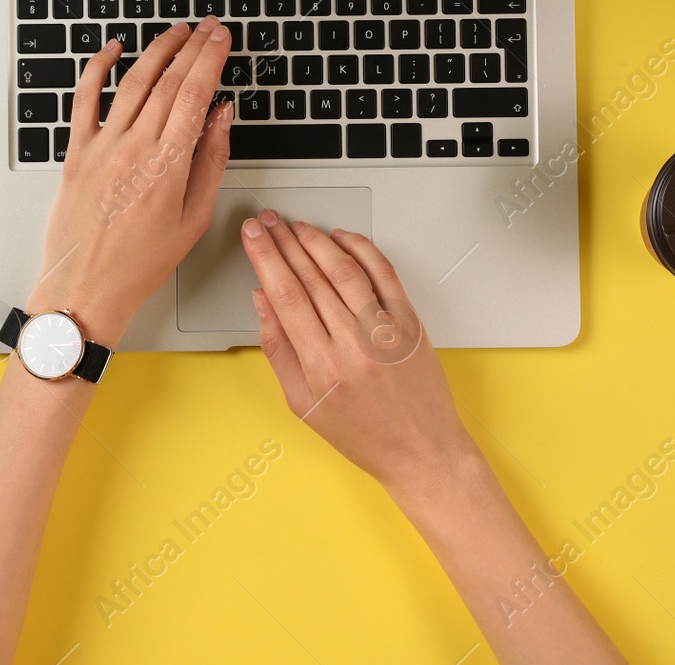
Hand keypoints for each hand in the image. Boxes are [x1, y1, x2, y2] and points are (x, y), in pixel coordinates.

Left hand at [29, 17, 233, 346]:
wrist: (86, 288)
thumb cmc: (140, 263)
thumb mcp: (194, 218)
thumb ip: (212, 162)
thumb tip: (222, 117)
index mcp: (167, 166)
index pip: (195, 94)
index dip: (211, 59)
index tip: (223, 39)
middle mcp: (133, 148)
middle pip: (169, 81)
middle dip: (193, 47)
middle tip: (209, 28)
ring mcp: (101, 146)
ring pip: (132, 81)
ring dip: (157, 49)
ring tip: (177, 31)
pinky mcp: (76, 151)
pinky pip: (85, 98)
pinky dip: (98, 67)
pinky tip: (114, 48)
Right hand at [240, 211, 470, 497]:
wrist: (422, 451)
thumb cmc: (365, 434)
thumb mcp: (303, 404)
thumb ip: (278, 349)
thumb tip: (262, 303)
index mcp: (322, 366)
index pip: (285, 295)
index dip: (265, 258)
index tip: (253, 236)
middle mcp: (354, 344)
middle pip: (311, 276)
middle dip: (284, 241)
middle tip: (268, 222)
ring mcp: (385, 331)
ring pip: (344, 269)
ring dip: (316, 240)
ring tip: (296, 226)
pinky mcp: (410, 322)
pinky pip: (384, 274)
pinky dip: (362, 249)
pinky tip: (342, 237)